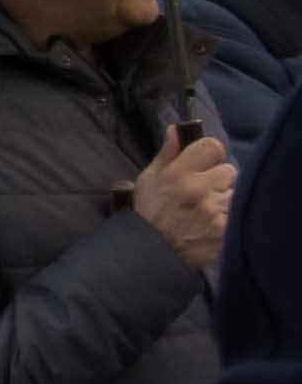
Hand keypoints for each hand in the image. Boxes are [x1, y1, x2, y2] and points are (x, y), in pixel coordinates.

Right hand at [139, 131, 236, 269]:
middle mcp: (198, 188)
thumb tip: (176, 130)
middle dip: (218, 180)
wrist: (151, 254)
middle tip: (203, 193)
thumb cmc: (148, 214)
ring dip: (224, 200)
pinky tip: (212, 225)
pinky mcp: (225, 228)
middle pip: (229, 170)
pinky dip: (227, 218)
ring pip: (234, 193)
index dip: (210, 154)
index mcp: (178, 173)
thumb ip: (166, 154)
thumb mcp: (148, 180)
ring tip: (206, 212)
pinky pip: (236, 213)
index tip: (204, 164)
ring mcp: (214, 209)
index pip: (213, 146)